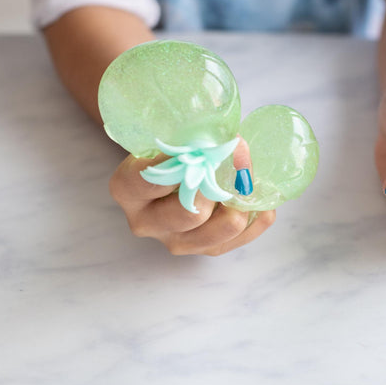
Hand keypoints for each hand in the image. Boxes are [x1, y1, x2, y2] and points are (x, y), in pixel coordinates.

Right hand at [109, 139, 274, 255]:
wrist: (171, 167)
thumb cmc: (168, 145)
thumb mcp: (164, 135)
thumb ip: (184, 137)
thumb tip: (224, 140)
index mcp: (127, 191)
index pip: (152, 181)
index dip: (184, 162)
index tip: (206, 143)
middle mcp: (147, 222)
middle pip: (190, 213)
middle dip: (221, 180)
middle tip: (238, 150)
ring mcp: (177, 240)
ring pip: (222, 228)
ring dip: (242, 199)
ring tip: (247, 174)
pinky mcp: (206, 249)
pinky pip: (243, 237)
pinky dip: (258, 216)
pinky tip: (258, 195)